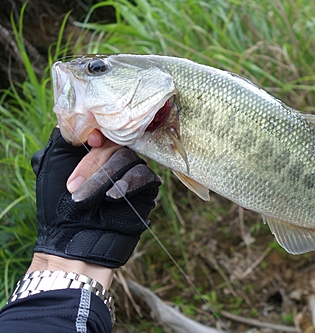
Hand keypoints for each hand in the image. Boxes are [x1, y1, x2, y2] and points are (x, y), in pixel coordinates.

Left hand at [31, 128, 161, 267]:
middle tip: (73, 188)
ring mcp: (129, 172)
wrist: (76, 245)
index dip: (98, 131)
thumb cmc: (57, 207)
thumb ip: (65, 136)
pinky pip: (143, 176)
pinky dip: (126, 185)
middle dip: (92, 165)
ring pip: (127, 158)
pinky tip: (113, 198)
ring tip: (88, 200)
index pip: (103, 127)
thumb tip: (83, 118)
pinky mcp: (145, 188)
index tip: (88, 143)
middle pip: (114, 142)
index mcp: (90, 149)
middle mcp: (111, 157)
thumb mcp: (52, 164)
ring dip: (104, 179)